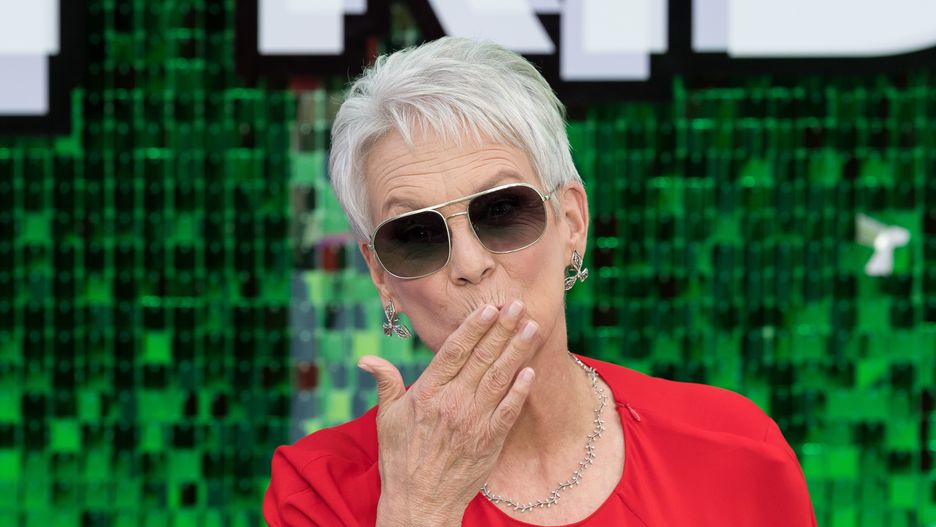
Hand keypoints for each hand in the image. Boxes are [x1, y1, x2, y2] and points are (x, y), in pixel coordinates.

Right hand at [358, 300, 540, 526]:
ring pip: (499, 378)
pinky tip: (530, 371)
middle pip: (482, 358)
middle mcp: (452, 403)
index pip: (454, 351)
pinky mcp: (489, 442)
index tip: (489, 308)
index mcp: (427, 393)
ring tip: (531, 328)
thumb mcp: (387, 419)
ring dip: (517, 351)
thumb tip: (366, 359)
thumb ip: (386, 384)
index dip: (473, 327)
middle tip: (517, 305)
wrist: (419, 503)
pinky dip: (520, 390)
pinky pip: (509, 410)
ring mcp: (473, 422)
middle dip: (501, 329)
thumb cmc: (400, 460)